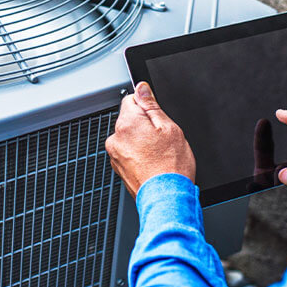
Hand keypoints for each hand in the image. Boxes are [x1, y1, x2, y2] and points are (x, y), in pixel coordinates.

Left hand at [105, 82, 195, 197]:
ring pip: (129, 137)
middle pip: (130, 120)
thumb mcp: (170, 128)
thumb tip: (142, 88)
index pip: (131, 99)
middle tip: (162, 139)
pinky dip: (138, 156)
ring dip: (141, 141)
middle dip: (145, 126)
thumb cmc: (171, 167)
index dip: (148, 107)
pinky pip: (128, 153)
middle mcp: (116, 138)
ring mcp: (115, 155)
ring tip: (158, 155)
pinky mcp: (119, 168)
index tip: (157, 118)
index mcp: (127, 124)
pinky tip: (153, 163)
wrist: (166, 198)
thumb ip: (151, 105)